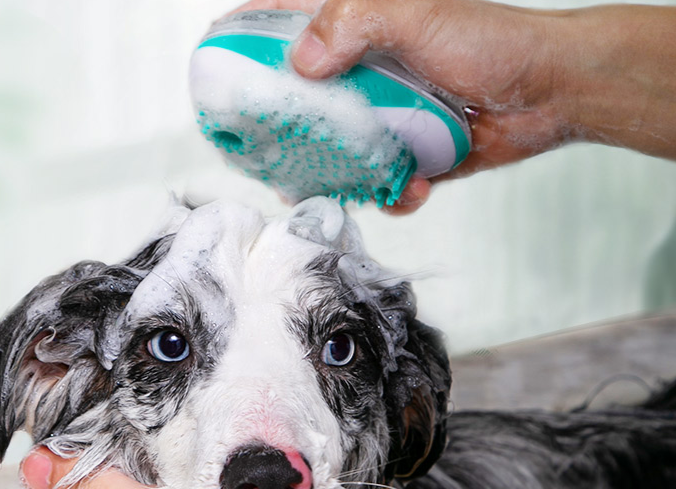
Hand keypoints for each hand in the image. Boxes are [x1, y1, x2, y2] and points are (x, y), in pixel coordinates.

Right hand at [234, 0, 675, 211]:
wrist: (549, 93)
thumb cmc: (491, 42)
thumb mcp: (417, 12)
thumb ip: (354, 22)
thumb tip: (300, 60)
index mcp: (359, 28)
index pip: (287, 22)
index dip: (247, 37)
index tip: (217, 59)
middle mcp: (366, 72)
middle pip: (302, 99)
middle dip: (281, 128)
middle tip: (264, 150)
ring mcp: (386, 116)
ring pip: (338, 150)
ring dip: (334, 174)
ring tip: (330, 185)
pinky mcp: (411, 154)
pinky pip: (385, 182)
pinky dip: (393, 193)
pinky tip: (411, 187)